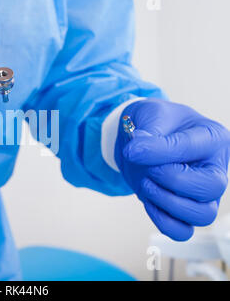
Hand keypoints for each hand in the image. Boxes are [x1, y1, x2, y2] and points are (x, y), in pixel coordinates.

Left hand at [115, 99, 229, 240]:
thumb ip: (147, 132)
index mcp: (212, 137)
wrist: (142, 139)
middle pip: (210, 188)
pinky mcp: (186, 211)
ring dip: (167, 203)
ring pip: (203, 215)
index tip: (132, 150)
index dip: (157, 152)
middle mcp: (215, 167)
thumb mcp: (149, 115)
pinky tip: (148, 201)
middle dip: (170, 179)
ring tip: (146, 184)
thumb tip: (137, 150)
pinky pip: (183, 231)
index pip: (190, 149)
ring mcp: (204, 194)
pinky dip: (163, 221)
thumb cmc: (154, 122)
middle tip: (147, 169)